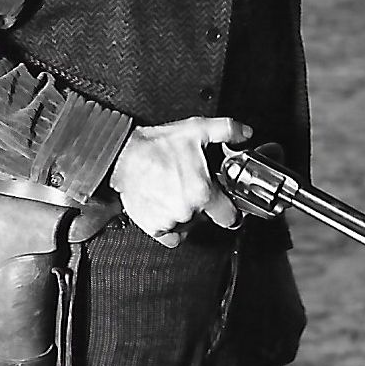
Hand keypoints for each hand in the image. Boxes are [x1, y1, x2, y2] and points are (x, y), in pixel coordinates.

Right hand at [107, 117, 249, 247]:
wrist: (120, 155)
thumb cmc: (155, 145)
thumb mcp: (196, 129)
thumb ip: (227, 130)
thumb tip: (245, 134)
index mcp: (202, 192)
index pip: (229, 217)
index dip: (231, 210)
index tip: (227, 204)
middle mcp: (187, 210)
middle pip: (206, 218)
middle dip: (203, 205)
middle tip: (193, 188)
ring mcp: (169, 221)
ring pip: (188, 226)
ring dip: (185, 214)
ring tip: (176, 193)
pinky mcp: (152, 226)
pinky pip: (170, 236)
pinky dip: (170, 226)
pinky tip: (167, 208)